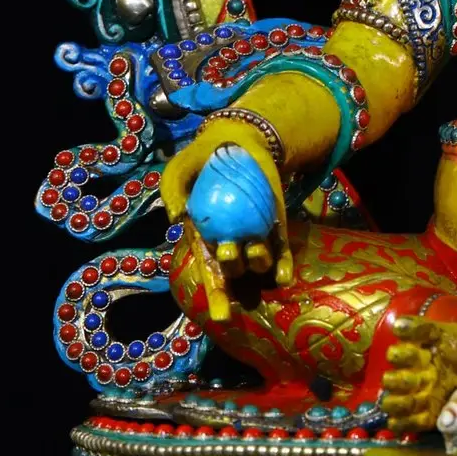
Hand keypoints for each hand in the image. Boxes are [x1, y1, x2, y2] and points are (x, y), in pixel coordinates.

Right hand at [162, 130, 290, 323]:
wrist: (234, 139)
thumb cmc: (201, 159)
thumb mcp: (178, 169)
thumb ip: (171, 189)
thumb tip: (176, 217)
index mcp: (205, 240)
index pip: (210, 275)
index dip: (216, 297)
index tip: (221, 316)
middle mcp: (231, 243)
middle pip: (235, 270)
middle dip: (233, 269)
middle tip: (228, 249)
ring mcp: (256, 234)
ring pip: (259, 261)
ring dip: (259, 263)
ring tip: (255, 249)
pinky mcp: (276, 222)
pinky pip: (282, 248)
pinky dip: (284, 264)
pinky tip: (285, 276)